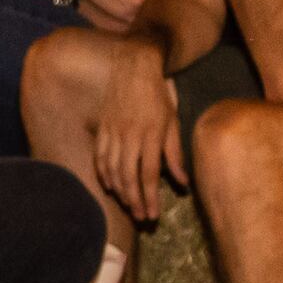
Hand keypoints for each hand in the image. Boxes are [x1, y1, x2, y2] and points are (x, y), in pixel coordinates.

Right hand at [82, 38, 186, 221]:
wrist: (134, 66)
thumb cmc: (158, 95)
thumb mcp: (172, 122)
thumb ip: (174, 154)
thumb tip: (182, 183)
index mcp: (150, 135)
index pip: (149, 175)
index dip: (150, 198)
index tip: (153, 215)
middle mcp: (130, 135)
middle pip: (128, 177)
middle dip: (134, 200)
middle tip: (140, 217)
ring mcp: (113, 131)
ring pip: (112, 169)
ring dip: (119, 191)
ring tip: (127, 205)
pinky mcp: (103, 126)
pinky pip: (100, 156)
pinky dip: (103, 173)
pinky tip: (109, 186)